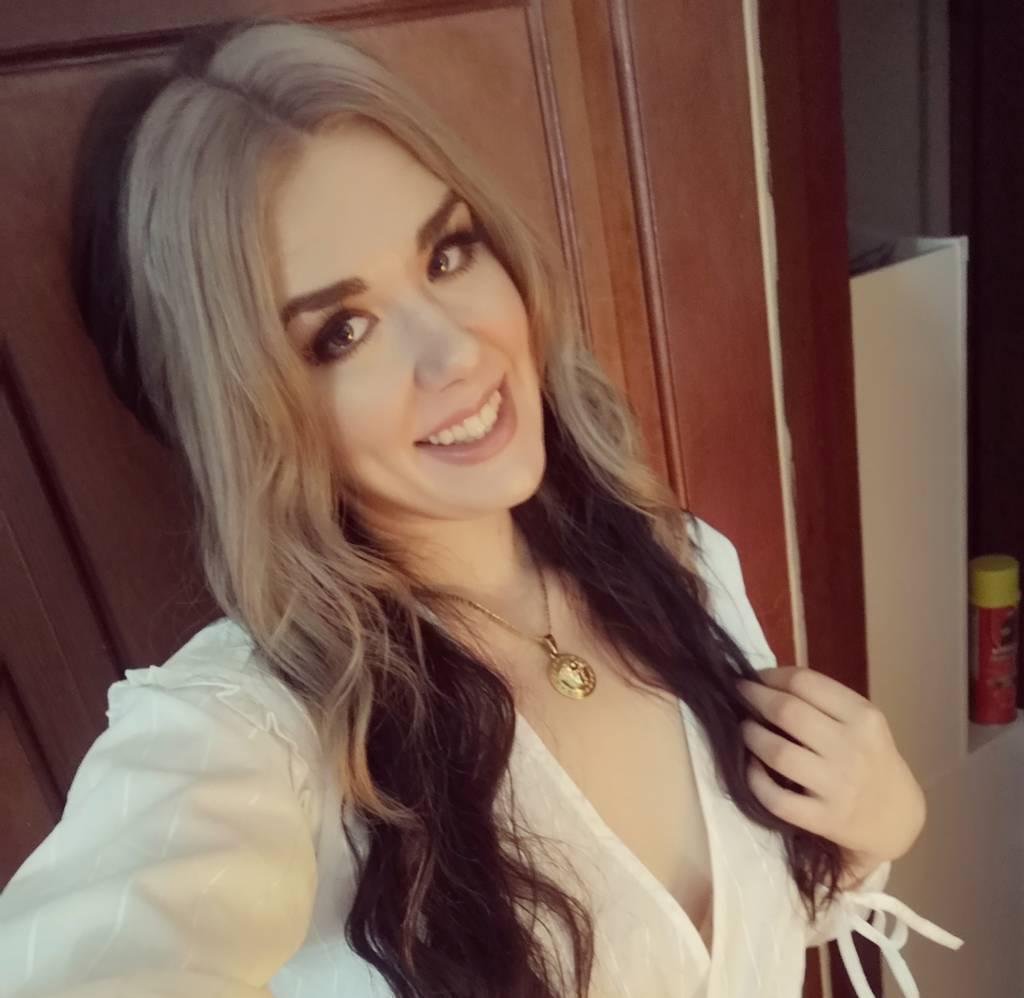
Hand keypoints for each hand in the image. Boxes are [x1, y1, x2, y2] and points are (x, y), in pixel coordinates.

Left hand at [736, 667, 925, 876]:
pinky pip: (776, 798)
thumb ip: (824, 702)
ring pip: (778, 752)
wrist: (899, 818)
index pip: (805, 682)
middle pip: (787, 712)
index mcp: (863, 717)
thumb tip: (766, 680)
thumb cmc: (871, 759)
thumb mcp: (863, 723)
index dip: (770, 675)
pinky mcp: (824, 819)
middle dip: (754, 697)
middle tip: (740, 694)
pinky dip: (755, 779)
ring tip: (744, 729)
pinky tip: (751, 767)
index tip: (754, 676)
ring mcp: (838, 785)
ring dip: (751, 735)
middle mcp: (851, 748)